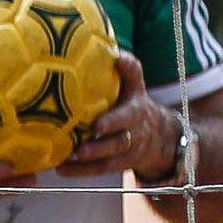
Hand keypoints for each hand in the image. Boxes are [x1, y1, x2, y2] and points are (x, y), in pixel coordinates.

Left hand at [57, 50, 182, 181]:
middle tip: (83, 144)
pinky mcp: (119, 165)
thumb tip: (114, 50)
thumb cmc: (135, 103)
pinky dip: (81, 171)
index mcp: (136, 108)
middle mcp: (134, 131)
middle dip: (103, 142)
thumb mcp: (136, 86)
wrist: (161, 137)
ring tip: (68, 159)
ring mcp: (128, 150)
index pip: (130, 111)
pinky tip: (61, 168)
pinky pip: (101, 170)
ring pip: (111, 158)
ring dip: (89, 160)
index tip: (99, 123)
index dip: (116, 117)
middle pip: (121, 140)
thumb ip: (129, 69)